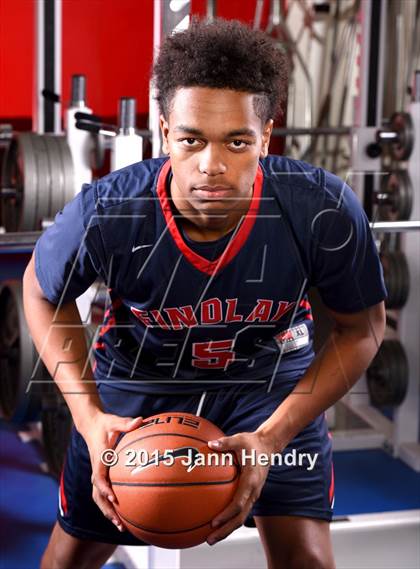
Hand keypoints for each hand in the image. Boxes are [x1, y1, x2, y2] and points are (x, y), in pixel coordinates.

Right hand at [81, 412, 142, 531]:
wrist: (91, 425)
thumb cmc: (105, 424)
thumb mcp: (114, 421)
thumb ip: (126, 423)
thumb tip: (140, 420)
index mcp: (100, 459)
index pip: (99, 477)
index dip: (105, 488)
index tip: (114, 498)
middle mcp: (97, 469)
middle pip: (98, 495)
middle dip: (107, 510)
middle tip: (119, 523)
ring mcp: (98, 474)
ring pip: (99, 498)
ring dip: (108, 512)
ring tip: (121, 526)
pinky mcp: (101, 475)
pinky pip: (104, 494)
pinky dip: (111, 505)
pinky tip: (124, 514)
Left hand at [206, 430, 276, 545]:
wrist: (268, 446)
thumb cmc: (252, 442)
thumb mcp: (240, 439)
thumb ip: (226, 443)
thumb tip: (210, 444)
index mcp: (251, 480)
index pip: (238, 503)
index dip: (226, 514)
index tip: (214, 522)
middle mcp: (253, 491)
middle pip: (239, 518)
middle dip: (225, 530)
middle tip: (209, 540)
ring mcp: (253, 495)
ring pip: (240, 518)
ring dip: (227, 529)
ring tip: (210, 538)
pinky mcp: (250, 495)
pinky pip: (240, 511)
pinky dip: (229, 520)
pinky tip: (216, 523)